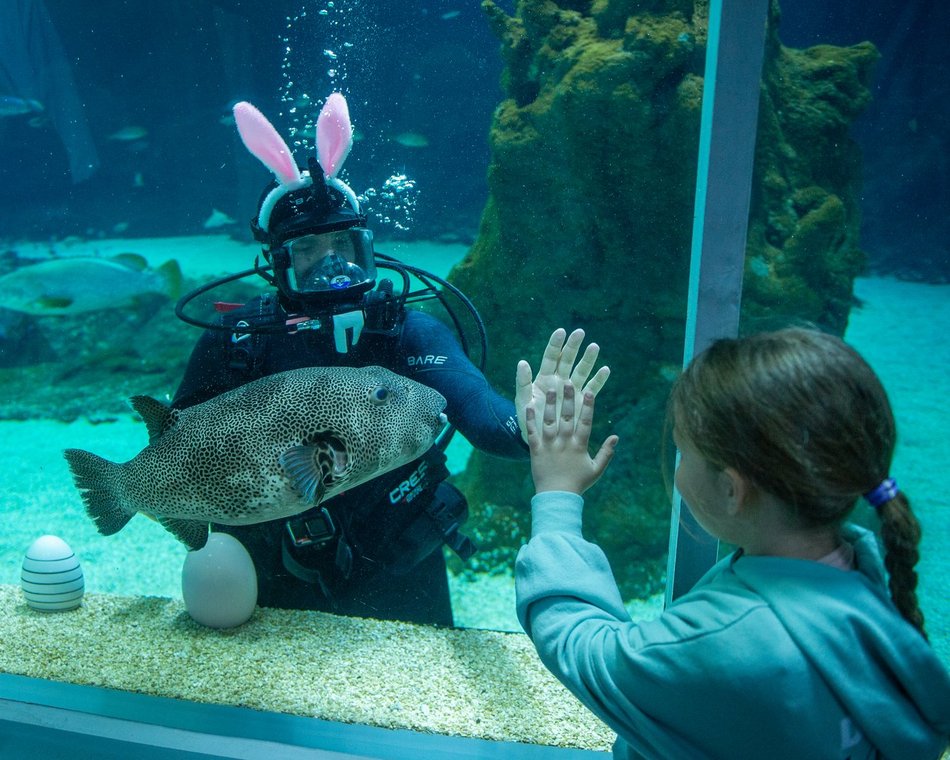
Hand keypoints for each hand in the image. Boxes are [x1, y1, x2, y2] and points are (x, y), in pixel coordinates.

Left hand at [515, 328, 609, 443]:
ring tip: (594, 347)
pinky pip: (591, 388)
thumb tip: (522, 362)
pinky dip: (598, 380)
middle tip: (580, 332)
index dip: (555, 344)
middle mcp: (559, 380)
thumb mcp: (522, 401)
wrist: (539, 437)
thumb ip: (522, 382)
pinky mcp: (581, 401)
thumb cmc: (528, 418)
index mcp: (544, 378)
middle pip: (568, 360)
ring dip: (588, 359)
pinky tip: (605, 370)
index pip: (551, 357)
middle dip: (573, 346)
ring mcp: (571, 390)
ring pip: (581, 370)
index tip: (561, 332)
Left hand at [526, 383, 617, 494]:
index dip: (588, 406)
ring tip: (550, 389)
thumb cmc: (578, 484)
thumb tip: (616, 437)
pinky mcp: (536, 451)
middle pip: (567, 418)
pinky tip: (529, 406)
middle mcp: (564, 443)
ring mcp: (549, 446)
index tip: (589, 391)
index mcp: (579, 446)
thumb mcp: (596, 470)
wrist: (557, 497)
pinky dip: (531, 420)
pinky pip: (533, 433)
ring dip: (550, 405)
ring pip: (549, 422)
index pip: (585, 422)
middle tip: (568, 382)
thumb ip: (606, 453)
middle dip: (568, 399)